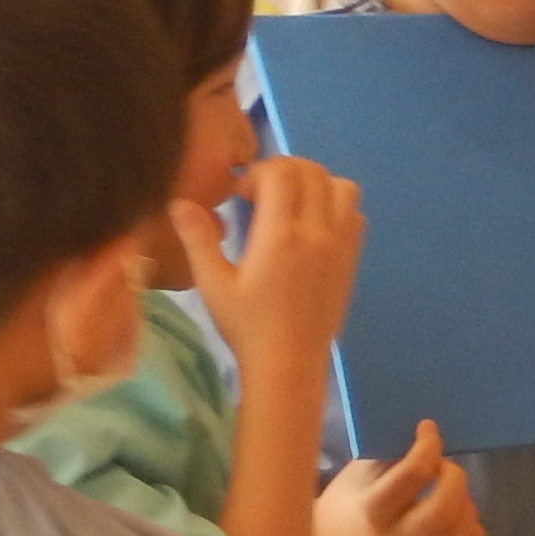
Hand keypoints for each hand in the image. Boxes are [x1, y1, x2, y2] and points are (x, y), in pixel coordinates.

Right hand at [176, 157, 361, 389]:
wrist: (289, 365)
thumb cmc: (247, 327)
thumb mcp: (213, 284)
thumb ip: (198, 239)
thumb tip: (179, 203)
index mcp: (280, 236)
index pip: (281, 174)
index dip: (257, 172)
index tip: (240, 194)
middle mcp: (317, 233)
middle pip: (312, 172)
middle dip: (284, 170)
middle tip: (261, 192)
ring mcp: (340, 246)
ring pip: (341, 187)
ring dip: (316, 183)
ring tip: (291, 203)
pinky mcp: (351, 260)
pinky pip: (355, 214)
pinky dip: (336, 206)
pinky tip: (312, 226)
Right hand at [315, 423, 483, 535]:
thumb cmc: (350, 501)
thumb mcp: (359, 471)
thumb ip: (391, 454)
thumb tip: (427, 432)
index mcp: (372, 509)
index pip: (412, 475)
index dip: (428, 446)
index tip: (428, 429)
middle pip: (441, 512)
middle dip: (454, 478)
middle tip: (446, 467)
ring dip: (466, 509)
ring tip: (455, 496)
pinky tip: (461, 521)